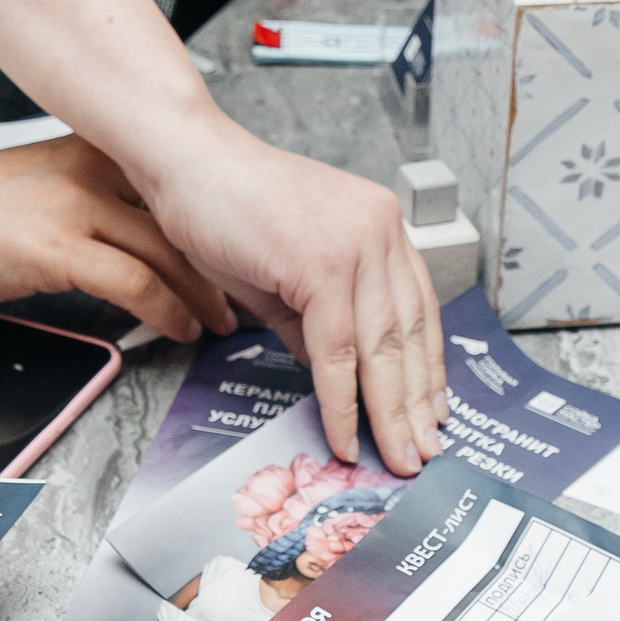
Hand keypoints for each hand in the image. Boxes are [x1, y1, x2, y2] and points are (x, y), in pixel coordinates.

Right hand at [0, 137, 236, 343]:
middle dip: (217, 263)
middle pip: (178, 219)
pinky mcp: (58, 248)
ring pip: (166, 253)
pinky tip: (178, 327)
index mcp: (91, 148)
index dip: (209, 223)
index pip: (172, 182)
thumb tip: (153, 232)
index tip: (233, 249)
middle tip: (242, 291)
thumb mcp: (48, 186)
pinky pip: (134, 284)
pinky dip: (167, 311)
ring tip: (218, 320)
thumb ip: (101, 196)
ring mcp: (74, 206)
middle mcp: (89, 169)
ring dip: (202, 295)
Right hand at [136, 125, 445, 471]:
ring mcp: (355, 245)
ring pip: (382, 349)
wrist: (186, 162)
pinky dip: (341, 401)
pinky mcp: (323, 264)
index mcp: (380, 226)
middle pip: (409, 335)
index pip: (420, 310)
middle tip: (423, 452)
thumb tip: (332, 372)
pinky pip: (338, 351)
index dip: (427, 369)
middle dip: (417, 404)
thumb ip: (316, 320)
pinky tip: (345, 435)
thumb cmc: (225, 206)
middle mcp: (379, 231)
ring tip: (397, 458)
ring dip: (390, 415)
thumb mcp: (286, 272)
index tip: (433, 411)